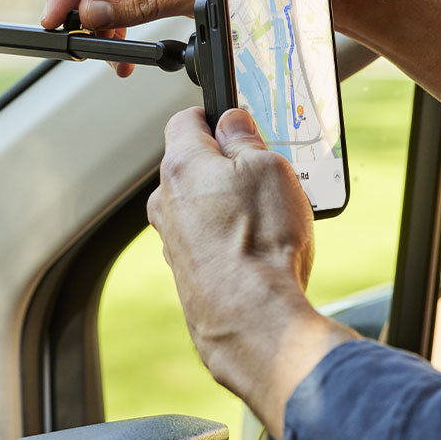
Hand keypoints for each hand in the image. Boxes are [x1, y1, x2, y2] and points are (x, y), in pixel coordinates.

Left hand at [148, 107, 354, 439]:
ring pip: (202, 205)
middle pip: (193, 165)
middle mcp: (167, 202)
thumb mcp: (268, 167)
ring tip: (273, 219)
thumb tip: (231, 121)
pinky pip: (208, 241)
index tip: (241, 126)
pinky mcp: (187, 275)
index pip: (185, 120)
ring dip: (231, 205)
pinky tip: (262, 252)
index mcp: (181, 165)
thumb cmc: (261, 241)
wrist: (255, 322)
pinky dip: (231, 239)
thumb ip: (244, 137)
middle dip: (227, 165)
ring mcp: (173, 241)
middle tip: (267, 175)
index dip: (215, 117)